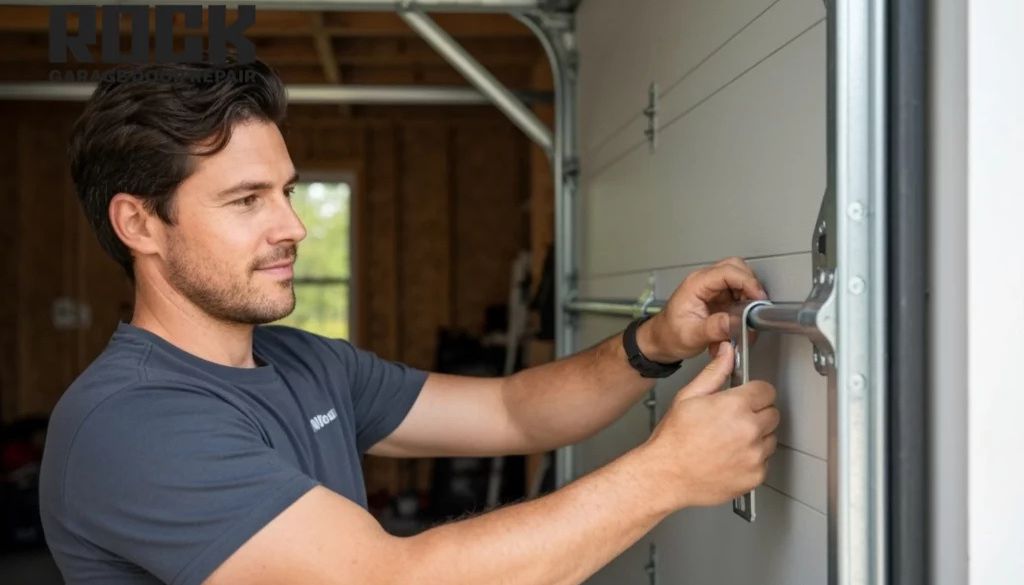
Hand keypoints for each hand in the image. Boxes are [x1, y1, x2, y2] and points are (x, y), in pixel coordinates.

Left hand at [637, 257, 766, 361]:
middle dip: (750, 285)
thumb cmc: (668, 336)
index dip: (747, 282)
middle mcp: (704, 282)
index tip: (758, 298)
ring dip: (748, 297)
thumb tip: (736, 322)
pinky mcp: (717, 298)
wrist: (660, 342)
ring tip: (746, 317)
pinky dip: (743, 306)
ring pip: (739, 280)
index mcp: (696, 285)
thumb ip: (714, 328)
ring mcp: (711, 289)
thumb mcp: (691, 336)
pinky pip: (737, 294)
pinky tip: (738, 321)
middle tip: (755, 306)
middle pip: (736, 268)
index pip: (728, 271)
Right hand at [639, 342, 779, 509]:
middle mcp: (749, 430)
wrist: (665, 475)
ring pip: (770, 438)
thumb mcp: (688, 397)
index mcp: (735, 406)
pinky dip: (753, 459)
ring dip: (757, 437)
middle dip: (757, 413)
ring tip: (729, 440)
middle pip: (772, 413)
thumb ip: (714, 372)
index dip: (754, 392)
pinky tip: (730, 457)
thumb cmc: (673, 440)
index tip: (745, 398)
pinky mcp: (756, 475)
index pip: (766, 390)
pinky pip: (764, 461)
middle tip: (732, 421)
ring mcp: (755, 455)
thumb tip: (727, 352)